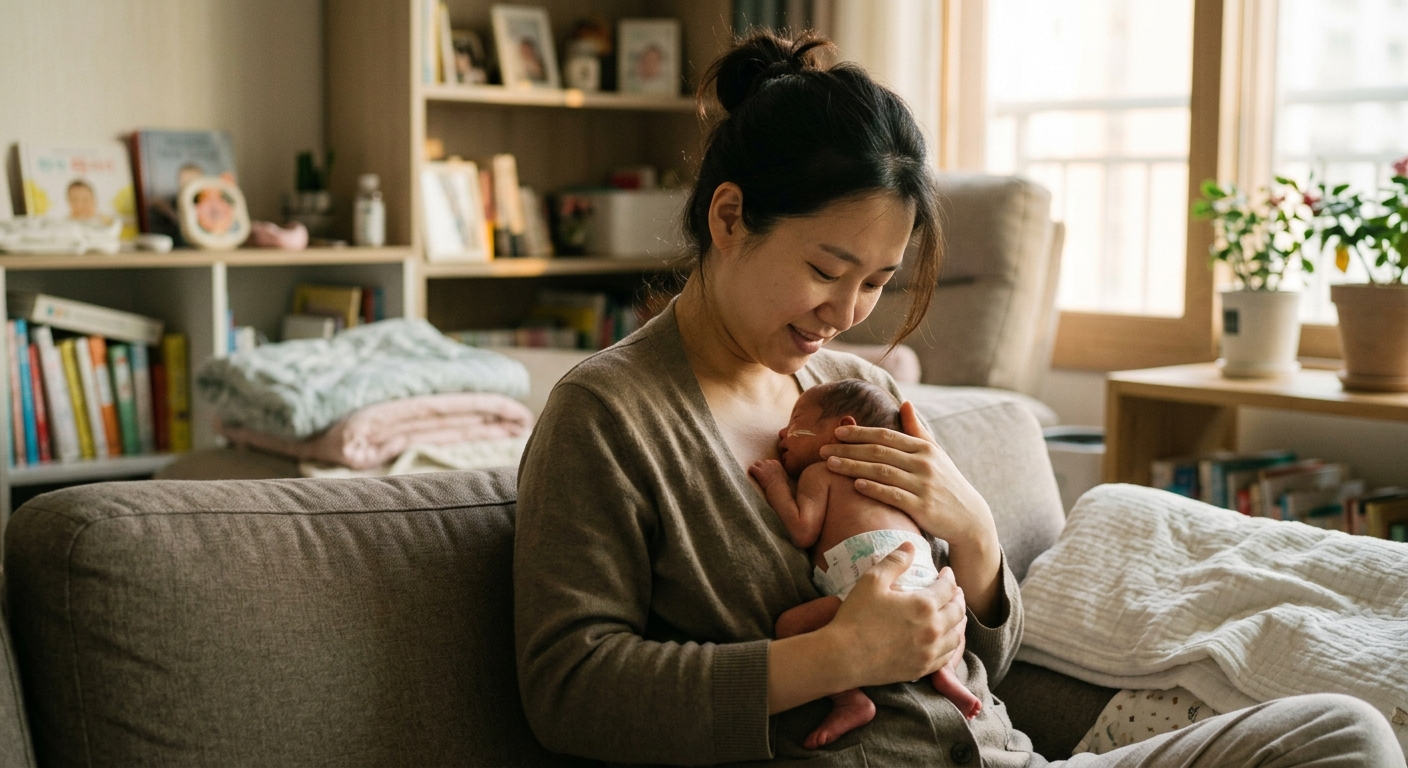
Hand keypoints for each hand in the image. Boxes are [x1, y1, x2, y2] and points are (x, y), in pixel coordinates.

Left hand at [748, 459, 786, 487]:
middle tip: (761, 473)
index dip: (767, 467)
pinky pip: (751, 467)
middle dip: (762, 466)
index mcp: (776, 462)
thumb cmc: (781, 483)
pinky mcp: (758, 471)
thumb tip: (780, 472)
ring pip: (757, 463)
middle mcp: (769, 462)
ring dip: (756, 467)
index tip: (767, 472)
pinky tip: (751, 473)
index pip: (769, 462)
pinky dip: (751, 470)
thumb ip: (780, 470)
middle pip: (763, 462)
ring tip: (755, 472)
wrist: (777, 487)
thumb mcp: (784, 474)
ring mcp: (763, 466)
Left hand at [819, 401, 1003, 622]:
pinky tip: (855, 485)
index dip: (860, 433)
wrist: (969, 518)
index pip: (886, 436)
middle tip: (823, 448)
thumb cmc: (947, 483)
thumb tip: (905, 402)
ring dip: (853, 467)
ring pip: (881, 472)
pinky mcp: (923, 507)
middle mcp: (923, 463)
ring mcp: (923, 485)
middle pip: (879, 452)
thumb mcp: (936, 454)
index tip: (837, 432)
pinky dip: (874, 489)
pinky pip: (893, 495)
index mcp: (924, 448)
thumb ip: (917, 430)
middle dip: (848, 449)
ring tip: (830, 464)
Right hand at [824, 543, 967, 686]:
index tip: (946, 573)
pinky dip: (952, 644)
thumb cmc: (856, 617)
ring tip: (955, 614)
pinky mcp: (922, 668)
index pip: (948, 588)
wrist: (844, 657)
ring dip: (959, 622)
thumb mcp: (872, 581)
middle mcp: (933, 629)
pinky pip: (947, 657)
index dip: (949, 578)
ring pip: (956, 635)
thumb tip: (911, 546)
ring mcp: (929, 652)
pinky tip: (946, 640)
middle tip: (954, 592)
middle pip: (957, 611)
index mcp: (924, 605)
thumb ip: (895, 561)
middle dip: (958, 598)